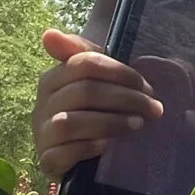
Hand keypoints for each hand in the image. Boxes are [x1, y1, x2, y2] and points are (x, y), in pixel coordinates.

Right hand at [34, 29, 162, 174]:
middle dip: (125, 98)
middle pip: (84, 91)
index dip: (120, 72)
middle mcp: (42, 104)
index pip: (85, 63)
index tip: (147, 86)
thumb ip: (86, 56)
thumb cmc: (90, 112)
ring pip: (70, 122)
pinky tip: (108, 145)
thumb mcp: (94, 82)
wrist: (76, 157)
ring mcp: (42, 133)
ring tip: (137, 125)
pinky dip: (87, 148)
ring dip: (109, 122)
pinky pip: (61, 154)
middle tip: (153, 108)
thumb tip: (49, 34)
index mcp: (53, 79)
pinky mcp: (46, 160)